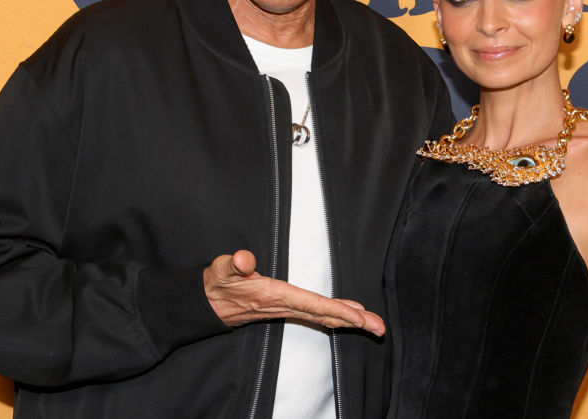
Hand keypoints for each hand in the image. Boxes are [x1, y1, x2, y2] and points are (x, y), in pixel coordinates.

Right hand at [203, 250, 385, 335]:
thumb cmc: (218, 282)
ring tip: (374, 324)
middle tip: (380, 328)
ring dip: (350, 321)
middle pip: (325, 316)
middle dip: (354, 322)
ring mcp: (287, 309)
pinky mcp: (286, 308)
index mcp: (274, 295)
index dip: (336, 310)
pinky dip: (335, 316)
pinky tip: (348, 315)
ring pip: (324, 317)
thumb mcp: (222, 268)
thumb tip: (245, 260)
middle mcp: (284, 305)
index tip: (358, 317)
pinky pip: (317, 314)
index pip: (311, 304)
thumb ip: (233, 263)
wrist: (207, 302)